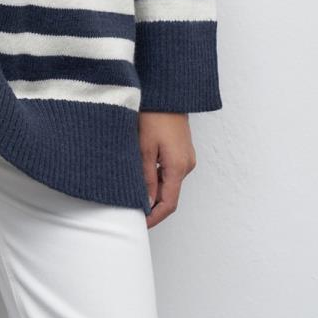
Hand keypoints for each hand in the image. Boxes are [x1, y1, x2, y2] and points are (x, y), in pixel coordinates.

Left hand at [139, 112, 196, 228]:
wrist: (168, 92)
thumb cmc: (154, 114)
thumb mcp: (144, 147)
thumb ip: (146, 177)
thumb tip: (146, 202)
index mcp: (178, 167)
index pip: (168, 204)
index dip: (154, 217)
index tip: (140, 225)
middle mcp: (186, 165)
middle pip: (169, 195)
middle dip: (152, 205)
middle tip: (130, 210)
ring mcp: (186, 158)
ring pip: (169, 183)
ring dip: (153, 190)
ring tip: (132, 192)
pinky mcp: (182, 151)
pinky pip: (170, 171)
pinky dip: (157, 178)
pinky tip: (142, 175)